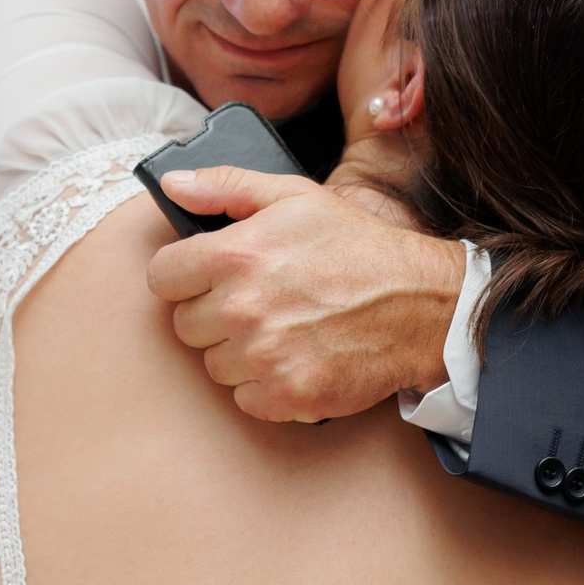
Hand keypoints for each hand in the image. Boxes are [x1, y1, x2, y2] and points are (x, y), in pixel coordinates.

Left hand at [146, 169, 466, 423]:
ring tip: (281, 329)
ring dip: (239, 352)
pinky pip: (244, 399)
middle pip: (185, 325)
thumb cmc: (358, 247)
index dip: (186, 275)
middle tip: (258, 302)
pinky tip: (294, 358)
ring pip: (214, 364)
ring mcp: (264, 357)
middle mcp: (243, 308)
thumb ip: (225, 187)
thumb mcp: (295, 196)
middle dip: (214, 314)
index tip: (210, 276)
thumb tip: (172, 185)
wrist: (421, 305)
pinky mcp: (286, 396)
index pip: (162, 277)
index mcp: (236, 254)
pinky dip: (265, 386)